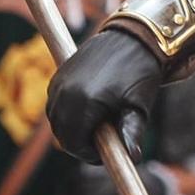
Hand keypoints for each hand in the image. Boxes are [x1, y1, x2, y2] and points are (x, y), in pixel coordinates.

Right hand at [45, 27, 162, 163]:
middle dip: (79, 144)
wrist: (133, 37)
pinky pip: (55, 104)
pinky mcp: (59, 75)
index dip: (88, 154)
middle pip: (61, 134)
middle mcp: (65, 92)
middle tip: (102, 144)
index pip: (73, 143)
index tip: (105, 155)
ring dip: (72, 129)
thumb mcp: (139, 105)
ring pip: (56, 120)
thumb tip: (133, 158)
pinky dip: (67, 113)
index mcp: (84, 102)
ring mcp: (59, 82)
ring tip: (98, 127)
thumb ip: (132, 133)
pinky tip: (89, 111)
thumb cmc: (140, 71)